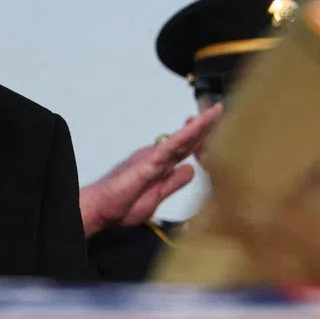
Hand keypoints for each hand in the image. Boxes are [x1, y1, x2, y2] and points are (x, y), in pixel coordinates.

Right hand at [79, 103, 222, 236]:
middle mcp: (156, 157)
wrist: (100, 209)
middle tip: (219, 109)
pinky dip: (182, 137)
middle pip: (186, 139)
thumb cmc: (121, 205)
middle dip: (204, 125)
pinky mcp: (145, 164)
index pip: (186, 150)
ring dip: (198, 125)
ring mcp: (151, 158)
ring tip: (214, 112)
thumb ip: (173, 183)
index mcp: (160, 166)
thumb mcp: (156, 197)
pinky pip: (168, 147)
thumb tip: (191, 169)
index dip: (202, 138)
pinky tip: (195, 128)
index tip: (217, 127)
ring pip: (180, 139)